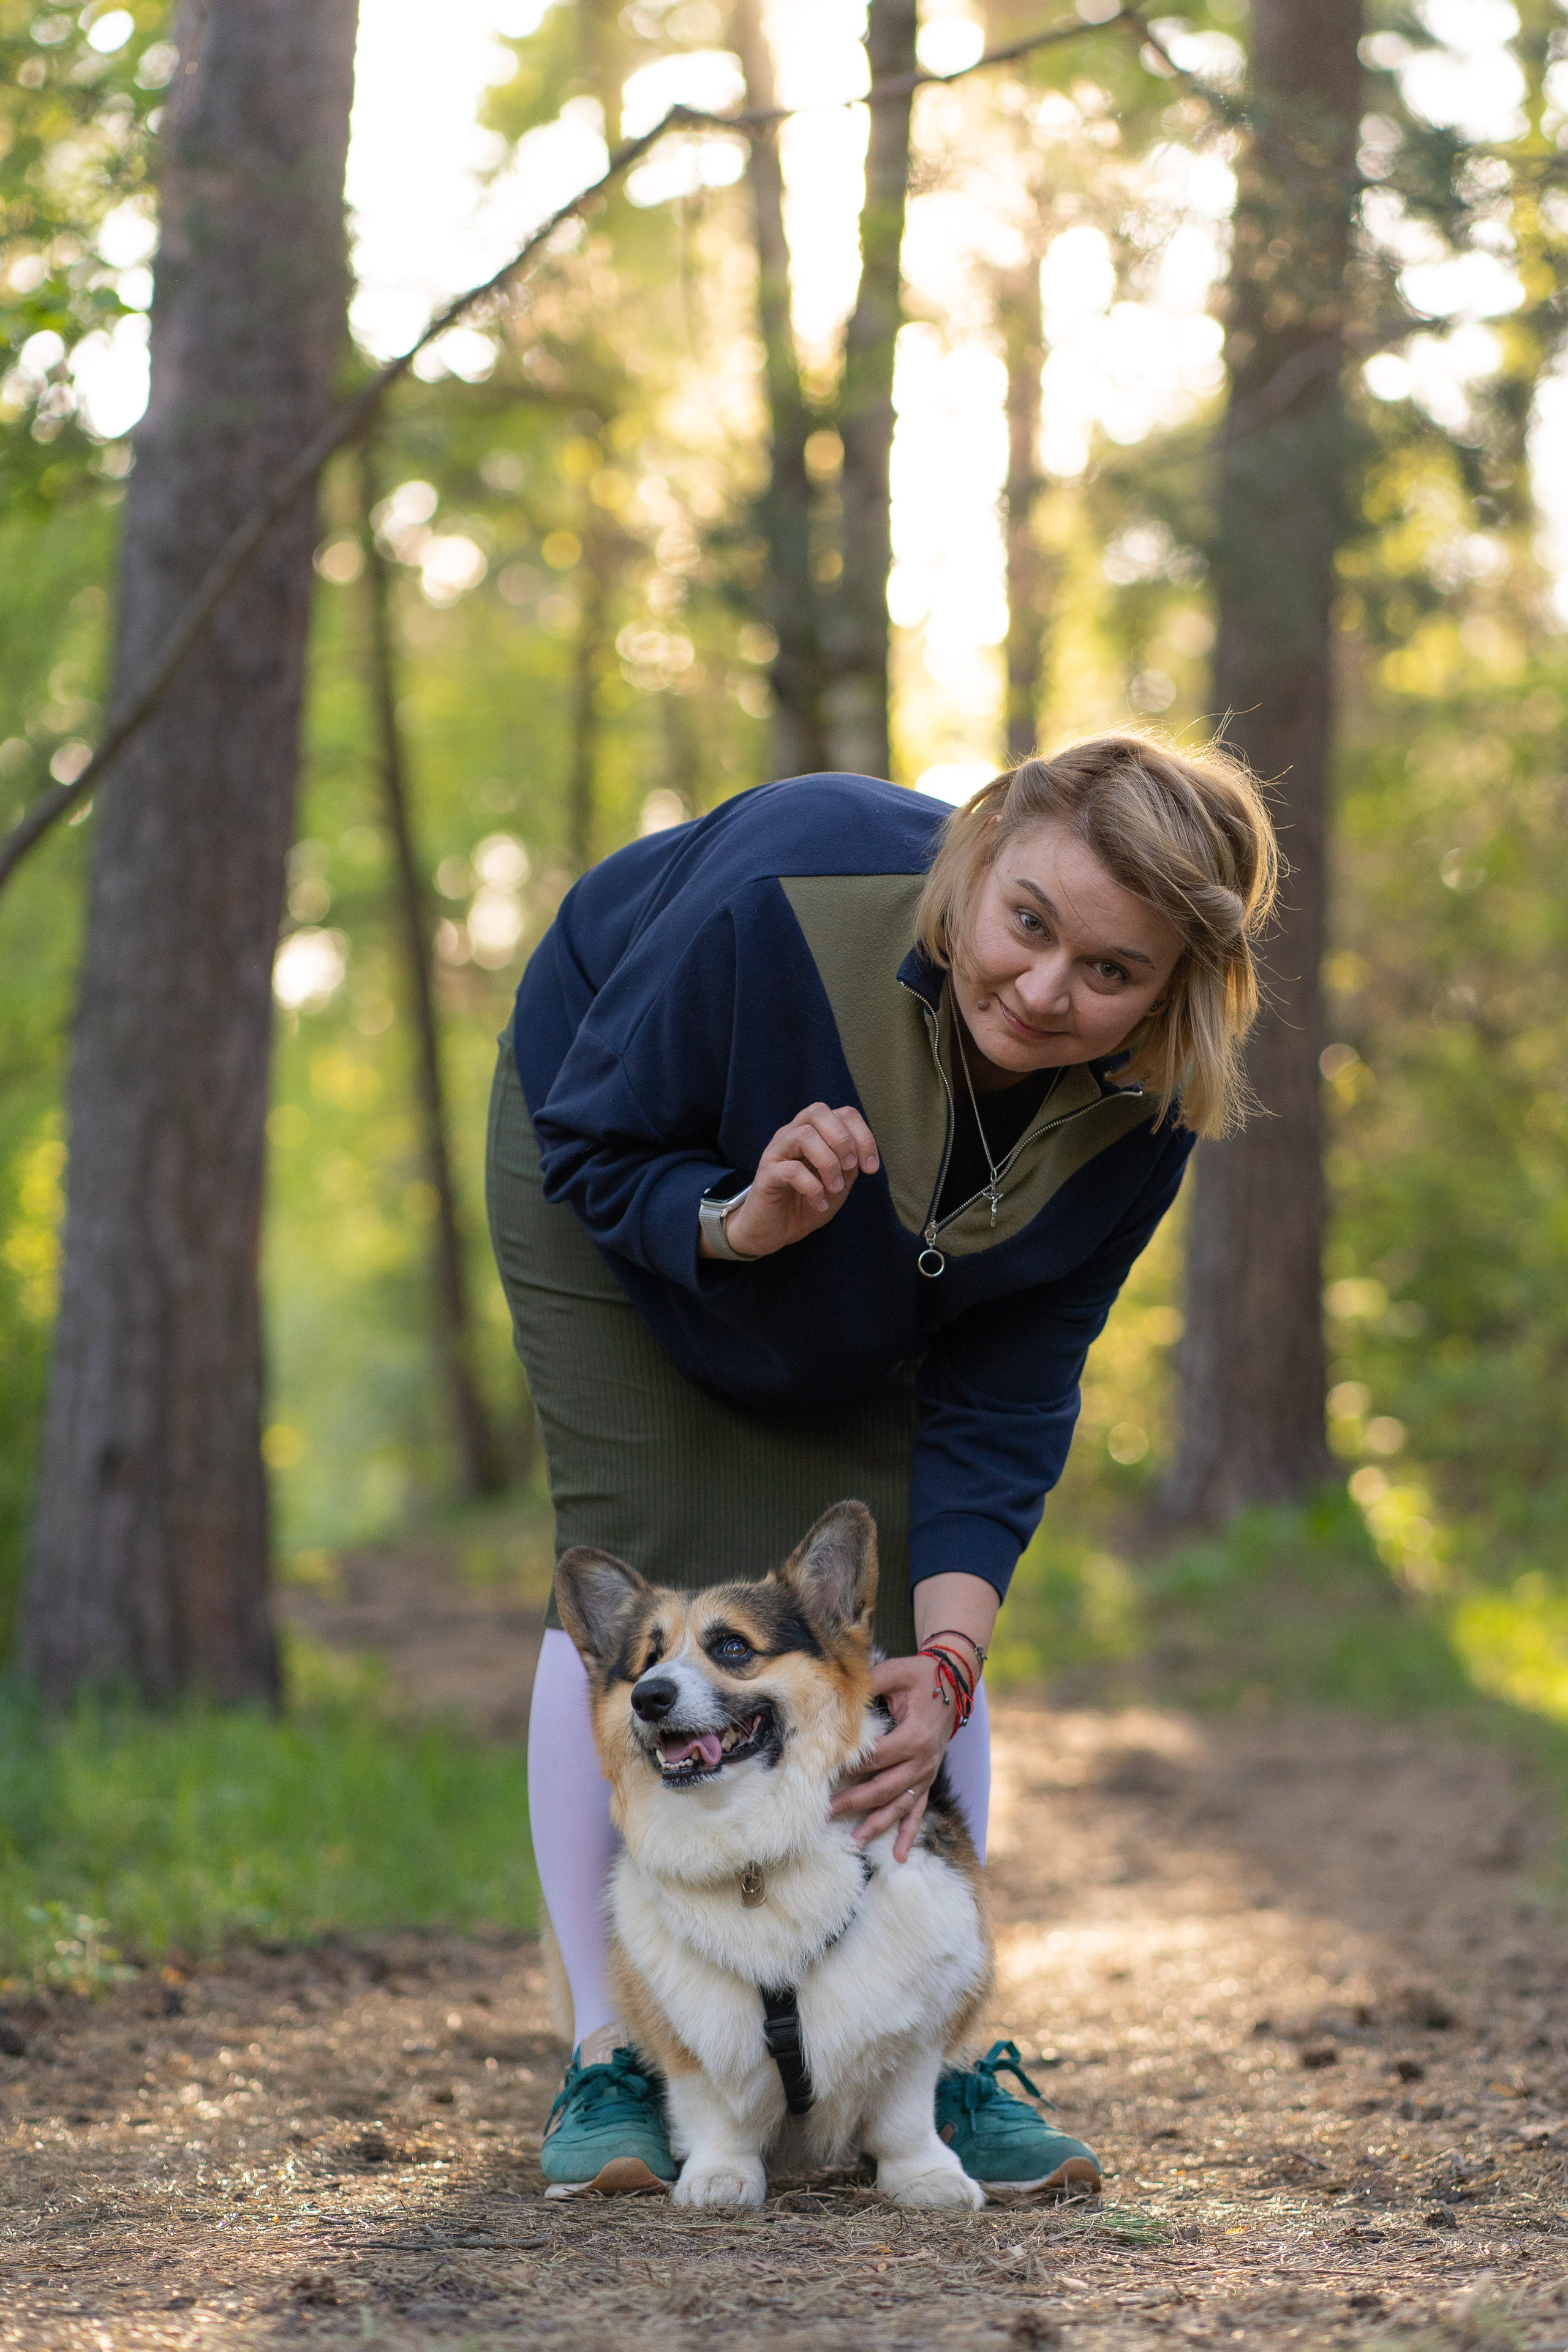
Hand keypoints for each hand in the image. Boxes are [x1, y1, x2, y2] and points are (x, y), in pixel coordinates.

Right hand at [709, 1103, 878, 1260]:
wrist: (776, 1230)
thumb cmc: (807, 1202)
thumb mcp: (838, 1183)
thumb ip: (849, 1165)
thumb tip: (860, 1155)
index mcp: (814, 1132)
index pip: (843, 1113)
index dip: (864, 1136)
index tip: (871, 1168)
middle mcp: (792, 1134)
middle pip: (817, 1111)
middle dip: (843, 1140)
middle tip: (850, 1168)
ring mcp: (777, 1151)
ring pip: (803, 1134)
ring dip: (828, 1162)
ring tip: (835, 1187)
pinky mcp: (766, 1173)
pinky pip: (790, 1169)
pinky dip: (812, 1187)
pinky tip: (819, 1202)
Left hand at [829, 1653, 954, 1863]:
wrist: (952, 1681)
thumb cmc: (920, 1676)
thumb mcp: (895, 1672)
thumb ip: (869, 1684)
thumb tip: (838, 1692)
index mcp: (914, 1735)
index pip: (876, 1758)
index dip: (850, 1767)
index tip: (824, 1775)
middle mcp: (923, 1760)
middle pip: (884, 1787)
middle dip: (854, 1803)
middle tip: (826, 1814)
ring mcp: (927, 1773)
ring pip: (899, 1805)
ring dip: (877, 1824)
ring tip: (854, 1842)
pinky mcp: (927, 1778)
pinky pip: (918, 1810)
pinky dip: (909, 1833)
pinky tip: (898, 1855)